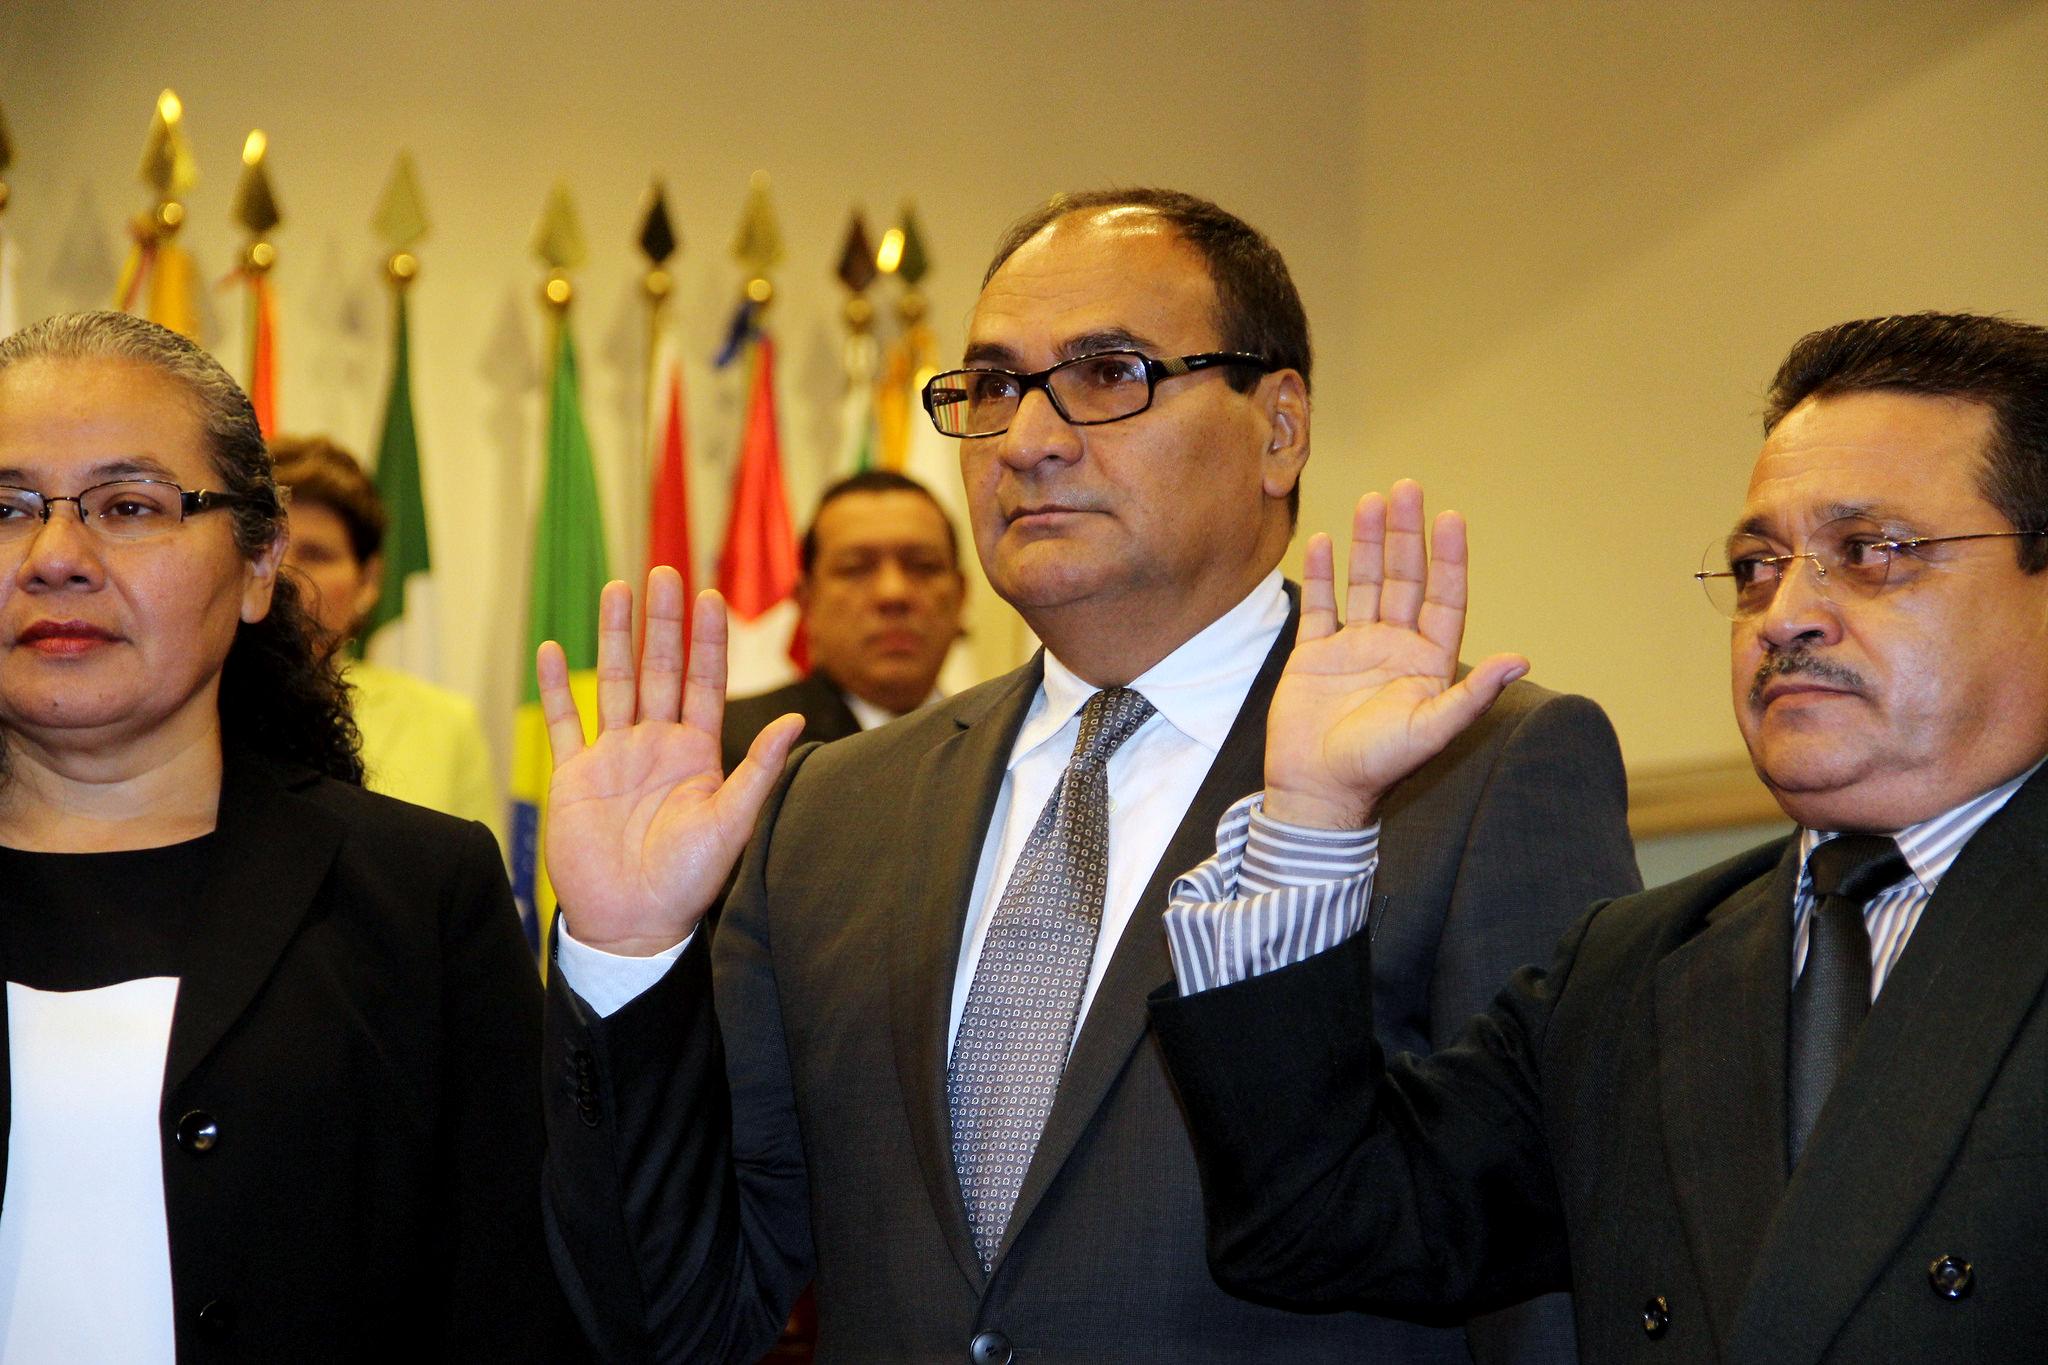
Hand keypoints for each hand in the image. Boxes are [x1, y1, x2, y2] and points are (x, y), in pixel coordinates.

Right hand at [538, 568, 802, 955]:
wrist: (631, 923)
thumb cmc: (688, 881)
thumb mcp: (731, 823)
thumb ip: (757, 770)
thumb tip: (796, 723)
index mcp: (696, 752)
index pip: (703, 682)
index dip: (707, 640)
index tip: (711, 597)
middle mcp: (656, 745)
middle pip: (659, 669)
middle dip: (663, 621)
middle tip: (665, 571)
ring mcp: (614, 757)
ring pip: (614, 682)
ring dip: (616, 637)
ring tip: (618, 589)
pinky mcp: (575, 776)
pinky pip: (563, 723)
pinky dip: (555, 688)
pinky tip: (553, 649)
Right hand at [1264, 480, 1527, 828]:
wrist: (1317, 790)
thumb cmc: (1376, 766)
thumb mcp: (1430, 731)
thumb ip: (1471, 695)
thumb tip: (1519, 658)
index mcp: (1427, 662)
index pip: (1444, 598)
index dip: (1449, 559)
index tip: (1451, 518)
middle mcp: (1395, 647)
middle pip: (1404, 579)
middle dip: (1407, 534)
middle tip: (1407, 488)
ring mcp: (1354, 648)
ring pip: (1365, 583)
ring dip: (1368, 543)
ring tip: (1371, 500)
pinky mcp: (1315, 655)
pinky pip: (1321, 607)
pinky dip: (1320, 574)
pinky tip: (1321, 540)